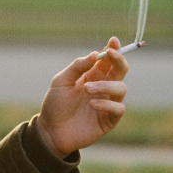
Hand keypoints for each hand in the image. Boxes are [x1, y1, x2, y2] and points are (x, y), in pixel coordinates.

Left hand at [37, 36, 128, 157]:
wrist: (50, 131)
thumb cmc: (55, 104)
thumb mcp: (61, 81)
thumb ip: (77, 67)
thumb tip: (95, 54)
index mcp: (92, 75)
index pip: (108, 59)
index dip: (114, 49)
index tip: (113, 41)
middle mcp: (103, 87)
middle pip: (121, 70)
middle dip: (119, 60)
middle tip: (111, 55)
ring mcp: (108, 103)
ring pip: (121, 88)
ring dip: (106, 85)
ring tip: (87, 88)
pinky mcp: (109, 120)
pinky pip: (119, 108)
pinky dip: (107, 104)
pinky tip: (92, 104)